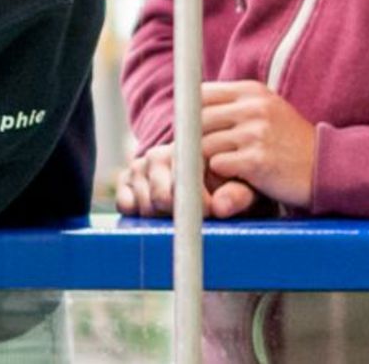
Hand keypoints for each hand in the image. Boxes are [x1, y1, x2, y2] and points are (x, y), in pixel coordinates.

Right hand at [113, 142, 257, 218]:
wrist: (210, 180)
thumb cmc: (232, 184)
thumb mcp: (245, 188)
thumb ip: (237, 195)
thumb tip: (220, 207)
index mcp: (187, 150)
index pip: (183, 182)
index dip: (198, 205)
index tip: (210, 213)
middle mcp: (159, 155)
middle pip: (159, 198)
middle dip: (179, 214)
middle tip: (196, 218)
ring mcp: (140, 167)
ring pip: (142, 204)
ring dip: (160, 217)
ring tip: (179, 215)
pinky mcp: (125, 180)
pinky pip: (124, 203)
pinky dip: (137, 212)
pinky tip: (155, 214)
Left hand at [201, 81, 319, 208]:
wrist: (328, 168)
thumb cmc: (290, 142)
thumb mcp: (266, 111)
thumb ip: (232, 105)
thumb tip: (187, 104)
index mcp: (252, 92)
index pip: (200, 95)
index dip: (192, 115)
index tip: (197, 132)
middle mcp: (254, 108)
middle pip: (197, 121)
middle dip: (195, 141)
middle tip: (206, 156)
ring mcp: (256, 133)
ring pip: (204, 145)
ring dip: (209, 161)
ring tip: (227, 168)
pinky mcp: (258, 160)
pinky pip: (218, 165)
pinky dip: (223, 174)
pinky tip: (239, 176)